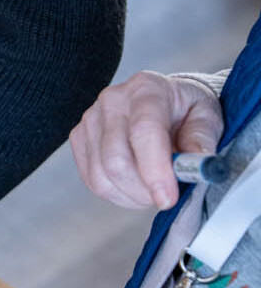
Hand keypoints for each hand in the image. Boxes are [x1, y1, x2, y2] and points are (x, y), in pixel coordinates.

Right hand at [69, 70, 223, 209]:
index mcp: (147, 89)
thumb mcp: (208, 118)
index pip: (144, 130)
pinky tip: (135, 186)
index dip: (154, 169)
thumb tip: (198, 166)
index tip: (168, 198)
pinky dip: (116, 193)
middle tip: (167, 198)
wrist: (165, 103)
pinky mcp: (79, 138)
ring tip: (153, 190)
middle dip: (143, 191)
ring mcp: (90, 119)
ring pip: (101, 175)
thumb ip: (203, 140)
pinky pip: (92, 179)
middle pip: (116, 158)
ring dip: (131, 195)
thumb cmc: (186, 111)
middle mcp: (112, 100)